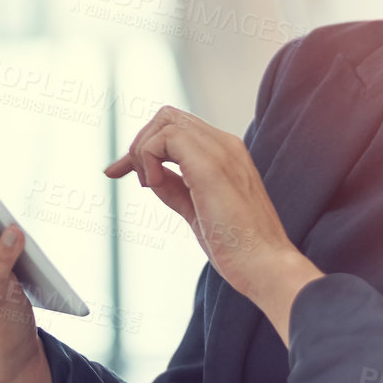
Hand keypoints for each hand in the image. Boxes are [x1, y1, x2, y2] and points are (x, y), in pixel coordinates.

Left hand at [103, 106, 320, 337]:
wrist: (265, 266)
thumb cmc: (238, 247)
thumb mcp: (197, 210)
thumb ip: (176, 188)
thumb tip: (150, 176)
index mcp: (226, 154)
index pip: (176, 129)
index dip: (143, 147)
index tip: (117, 171)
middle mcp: (225, 145)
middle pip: (167, 116)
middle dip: (140, 144)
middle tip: (139, 180)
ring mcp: (220, 150)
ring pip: (164, 120)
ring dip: (143, 151)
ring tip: (151, 185)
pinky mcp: (210, 164)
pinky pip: (164, 137)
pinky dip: (148, 159)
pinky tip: (156, 186)